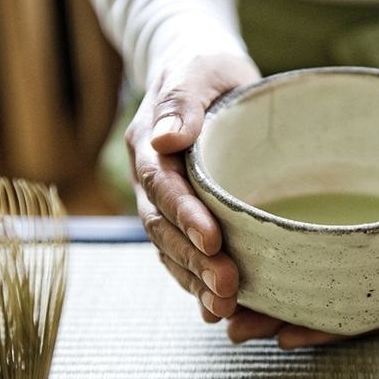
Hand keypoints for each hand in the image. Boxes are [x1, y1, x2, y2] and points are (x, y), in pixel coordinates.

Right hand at [128, 53, 259, 322]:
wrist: (204, 79)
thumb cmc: (206, 70)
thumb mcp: (199, 71)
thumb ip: (182, 100)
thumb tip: (165, 136)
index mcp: (150, 148)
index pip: (162, 187)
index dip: (185, 216)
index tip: (213, 242)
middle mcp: (151, 182)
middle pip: (165, 230)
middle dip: (194, 262)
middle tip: (228, 288)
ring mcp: (165, 205)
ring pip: (172, 251)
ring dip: (196, 282)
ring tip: (226, 308)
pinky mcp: (185, 220)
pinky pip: (184, 257)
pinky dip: (198, 284)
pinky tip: (220, 309)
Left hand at [227, 138, 378, 348]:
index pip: (369, 314)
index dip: (331, 330)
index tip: (289, 336)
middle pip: (329, 305)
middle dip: (282, 317)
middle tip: (232, 328)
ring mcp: (365, 255)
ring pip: (311, 283)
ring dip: (267, 294)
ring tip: (218, 305)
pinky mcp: (350, 231)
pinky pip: (308, 250)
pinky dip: (275, 257)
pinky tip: (236, 259)